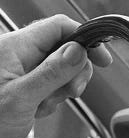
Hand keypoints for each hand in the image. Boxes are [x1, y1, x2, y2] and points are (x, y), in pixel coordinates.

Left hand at [0, 15, 111, 137]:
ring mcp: (22, 68)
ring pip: (61, 68)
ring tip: (45, 103)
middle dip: (75, 72)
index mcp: (14, 47)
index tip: (102, 60)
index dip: (84, 39)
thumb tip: (79, 51)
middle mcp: (18, 53)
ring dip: (63, 89)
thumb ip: (52, 73)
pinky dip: (53, 98)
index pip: (58, 27)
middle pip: (64, 48)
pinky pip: (51, 84)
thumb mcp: (22, 97)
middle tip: (71, 91)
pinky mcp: (25, 83)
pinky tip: (38, 108)